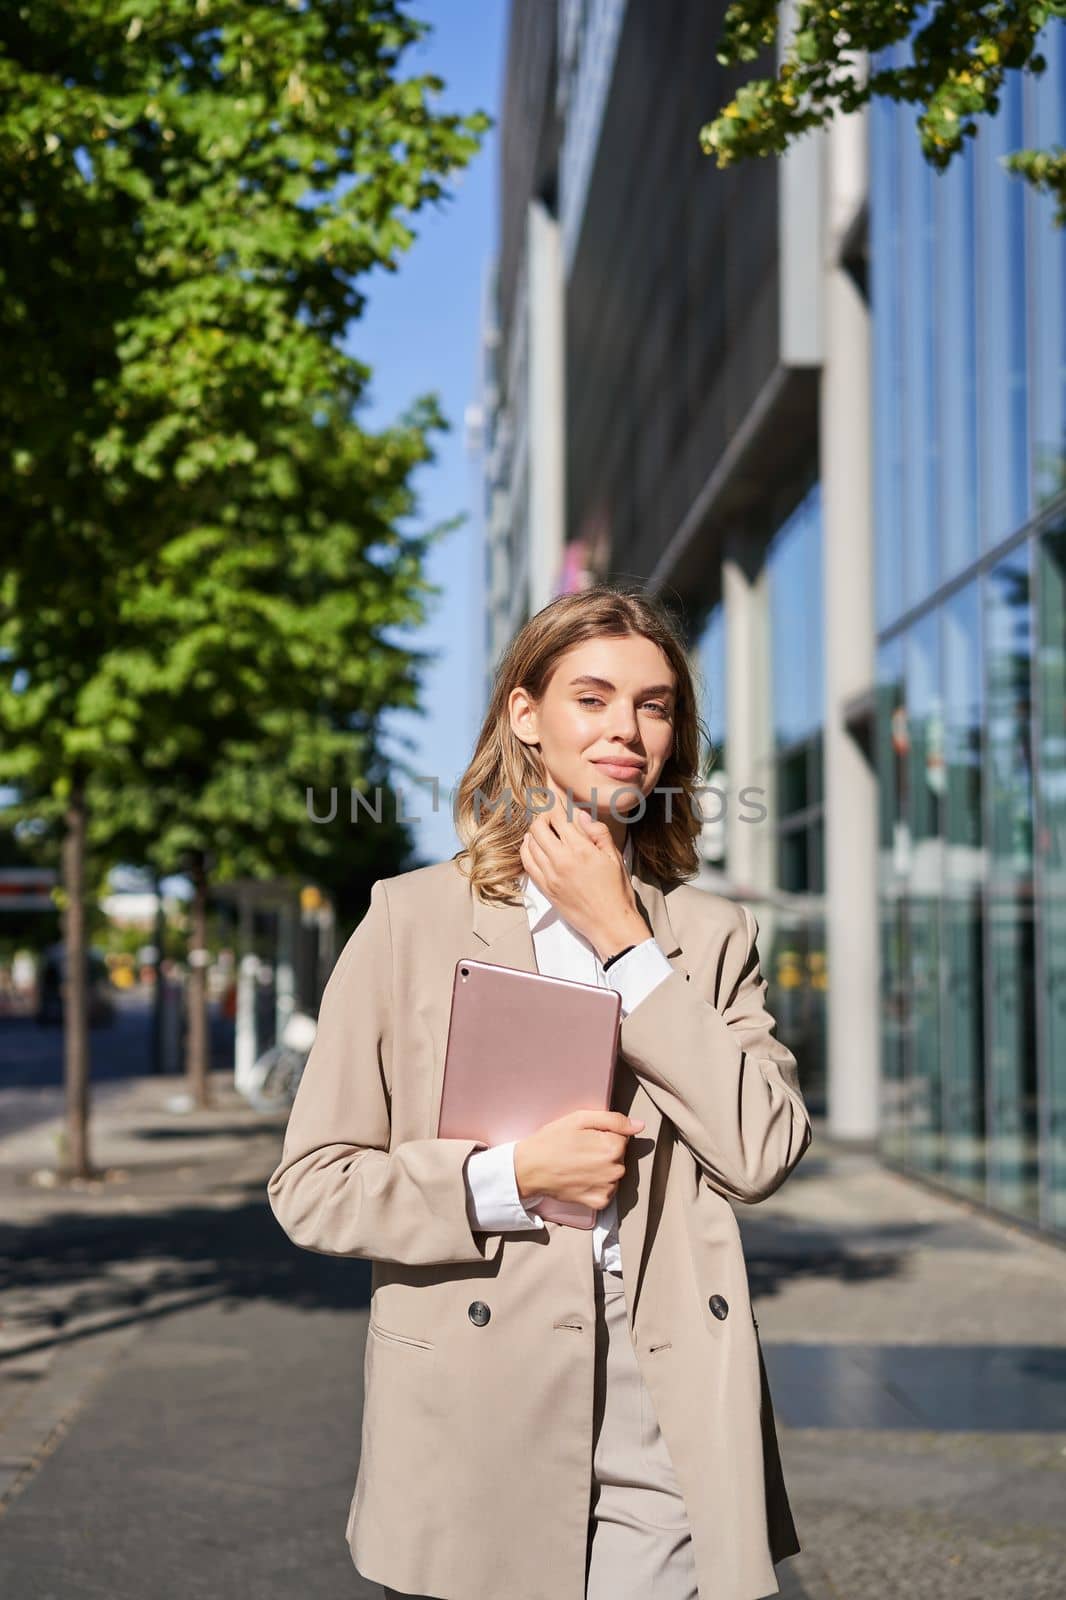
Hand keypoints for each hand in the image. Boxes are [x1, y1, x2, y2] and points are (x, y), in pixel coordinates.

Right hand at [514, 1108, 644, 1209]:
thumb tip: (640, 1125)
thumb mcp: (580, 1119)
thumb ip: (614, 1120)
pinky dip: (599, 1185)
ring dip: (603, 1169)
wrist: (529, 1168)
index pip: (622, 1137)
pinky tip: (582, 1178)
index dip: (604, 1135)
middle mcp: (615, 1170)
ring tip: (580, 1164)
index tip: (586, 1138)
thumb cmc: (552, 1140)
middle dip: (605, 1152)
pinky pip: (608, 1191)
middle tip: (581, 1150)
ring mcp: (607, 1188)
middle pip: (619, 1156)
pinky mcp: (599, 1202)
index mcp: (613, 1147)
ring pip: (615, 1173)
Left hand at [518, 797, 649, 960]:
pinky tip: (532, 845)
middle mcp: (561, 860)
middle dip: (543, 816)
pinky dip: (526, 850)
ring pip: (530, 844)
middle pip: (539, 828)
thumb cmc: (617, 891)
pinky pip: (527, 863)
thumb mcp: (615, 857)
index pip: (559, 817)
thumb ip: (598, 833)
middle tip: (551, 815)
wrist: (610, 924)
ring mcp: (550, 875)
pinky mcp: (545, 888)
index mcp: (581, 849)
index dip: (555, 804)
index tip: (555, 797)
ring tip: (543, 828)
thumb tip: (581, 814)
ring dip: (534, 832)